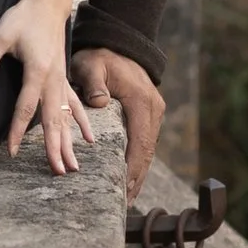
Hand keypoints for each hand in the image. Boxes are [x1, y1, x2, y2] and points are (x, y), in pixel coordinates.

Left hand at [0, 0, 91, 172]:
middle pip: (55, 120)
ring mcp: (62, 80)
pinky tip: (89, 141)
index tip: (13, 152)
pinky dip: (81, 123)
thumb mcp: (1, 35)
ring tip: (73, 167)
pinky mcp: (64, 78)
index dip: (18, 131)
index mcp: (38, 70)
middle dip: (57, 147)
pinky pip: (76, 106)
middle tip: (58, 171)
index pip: (26, 107)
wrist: (48, 3)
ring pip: (67, 117)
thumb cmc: (23, 17)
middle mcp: (54, 80)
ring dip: (70, 143)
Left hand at [72, 48, 164, 196]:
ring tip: (127, 199)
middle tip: (123, 203)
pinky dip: (140, 163)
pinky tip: (131, 180)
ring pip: (148, 151)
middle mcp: (153, 110)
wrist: (119, 44)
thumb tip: (99, 103)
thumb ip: (94, 83)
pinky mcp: (149, 115)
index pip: (139, 142)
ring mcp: (154, 113)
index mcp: (141, 103)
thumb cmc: (102, 56)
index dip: (132, 167)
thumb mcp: (93, 65)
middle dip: (136, 179)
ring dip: (139, 174)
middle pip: (147, 152)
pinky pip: (145, 144)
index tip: (123, 188)